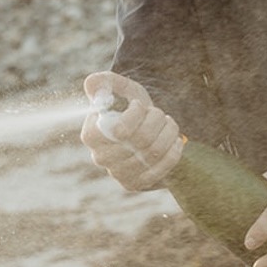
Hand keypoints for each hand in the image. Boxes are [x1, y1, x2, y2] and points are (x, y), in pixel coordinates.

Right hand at [80, 71, 183, 190]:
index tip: (141, 105)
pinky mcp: (135, 184)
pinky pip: (160, 170)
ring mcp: (118, 174)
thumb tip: (93, 84)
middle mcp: (101, 157)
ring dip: (168, 133)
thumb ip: (102, 82)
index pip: (119, 129)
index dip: (136, 114)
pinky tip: (175, 140)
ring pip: (153, 153)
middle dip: (156, 120)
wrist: (144, 128)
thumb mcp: (117, 89)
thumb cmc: (128, 106)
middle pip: (140, 140)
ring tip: (169, 123)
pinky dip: (173, 152)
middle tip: (159, 113)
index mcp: (91, 134)